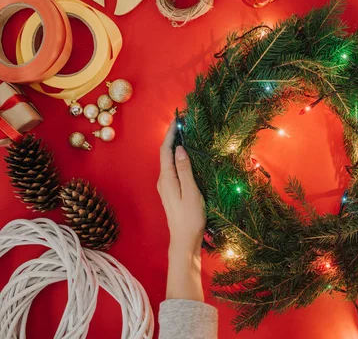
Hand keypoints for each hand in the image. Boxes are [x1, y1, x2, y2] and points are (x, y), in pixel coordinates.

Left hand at [158, 121, 206, 254]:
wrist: (184, 241)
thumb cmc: (190, 218)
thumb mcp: (191, 192)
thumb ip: (185, 170)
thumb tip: (180, 150)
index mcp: (167, 179)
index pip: (165, 150)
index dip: (170, 134)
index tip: (177, 120)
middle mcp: (163, 181)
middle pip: (166, 154)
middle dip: (173, 138)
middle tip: (184, 124)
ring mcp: (166, 187)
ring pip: (170, 162)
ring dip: (177, 148)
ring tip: (188, 136)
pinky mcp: (172, 192)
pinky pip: (174, 169)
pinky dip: (180, 159)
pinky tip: (189, 158)